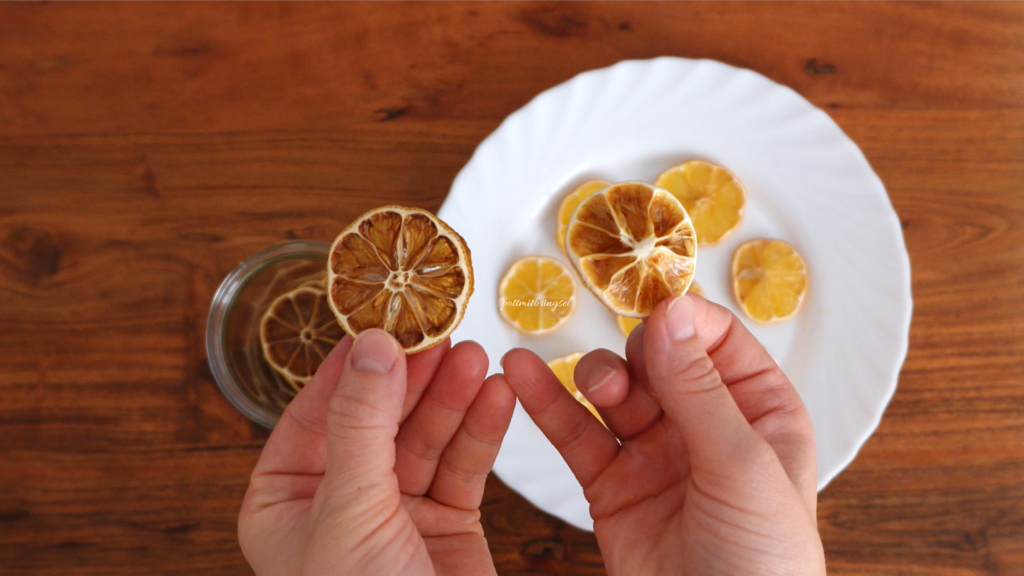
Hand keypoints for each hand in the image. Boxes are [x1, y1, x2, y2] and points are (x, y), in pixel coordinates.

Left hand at [239, 329, 515, 575]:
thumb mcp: (350, 510)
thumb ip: (361, 423)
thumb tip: (372, 346)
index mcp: (285, 497)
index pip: (317, 411)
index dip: (353, 365)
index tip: (385, 321)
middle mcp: (339, 498)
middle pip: (378, 416)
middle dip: (412, 376)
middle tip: (440, 332)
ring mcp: (395, 509)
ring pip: (425, 435)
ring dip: (451, 395)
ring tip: (475, 355)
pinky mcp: (446, 522)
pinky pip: (462, 464)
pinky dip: (480, 429)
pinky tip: (494, 394)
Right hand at [502, 295, 825, 574]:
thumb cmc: (763, 564)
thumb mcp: (742, 468)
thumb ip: (700, 390)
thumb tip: (671, 313)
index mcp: (759, 411)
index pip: (717, 340)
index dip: (684, 321)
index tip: (653, 313)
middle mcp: (706, 425)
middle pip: (658, 359)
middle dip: (637, 356)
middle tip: (626, 377)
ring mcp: (655, 454)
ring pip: (614, 392)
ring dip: (596, 378)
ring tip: (593, 389)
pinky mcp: (612, 486)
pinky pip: (576, 435)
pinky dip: (547, 405)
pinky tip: (520, 375)